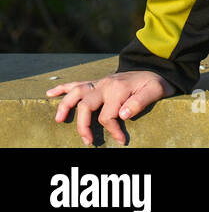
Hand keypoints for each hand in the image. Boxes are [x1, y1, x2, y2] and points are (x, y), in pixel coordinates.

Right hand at [47, 71, 172, 145]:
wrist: (157, 69)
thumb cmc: (156, 83)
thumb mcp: (156, 91)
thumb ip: (140, 102)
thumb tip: (123, 115)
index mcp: (118, 89)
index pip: (107, 116)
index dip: (112, 130)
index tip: (121, 140)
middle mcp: (106, 84)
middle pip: (86, 106)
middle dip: (84, 126)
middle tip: (88, 141)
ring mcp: (100, 82)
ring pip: (76, 93)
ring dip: (65, 106)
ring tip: (59, 120)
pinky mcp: (98, 82)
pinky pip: (77, 83)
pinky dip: (62, 88)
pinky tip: (49, 93)